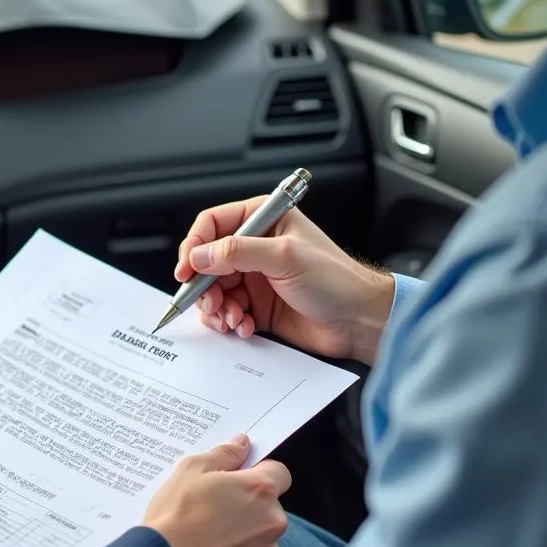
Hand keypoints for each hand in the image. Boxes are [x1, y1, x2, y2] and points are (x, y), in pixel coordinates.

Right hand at [142, 434, 290, 546]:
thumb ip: (223, 455)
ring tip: (209, 538)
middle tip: (214, 509)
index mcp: (259, 490)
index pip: (279, 473)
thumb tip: (242, 444)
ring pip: (261, 539)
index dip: (260, 473)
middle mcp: (272, 522)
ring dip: (244, 536)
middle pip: (269, 508)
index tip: (240, 479)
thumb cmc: (175, 516)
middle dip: (249, 507)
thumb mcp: (191, 470)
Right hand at [175, 197, 395, 364]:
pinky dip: (229, 321)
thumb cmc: (336, 280)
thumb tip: (199, 255)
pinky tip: (244, 326)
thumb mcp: (284, 257)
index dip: (194, 245)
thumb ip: (237, 252)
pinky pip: (227, 311)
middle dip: (204, 285)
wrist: (360, 321)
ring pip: (214, 289)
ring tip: (233, 318)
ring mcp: (255, 277)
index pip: (212, 224)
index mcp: (262, 220)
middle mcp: (255, 247)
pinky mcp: (257, 305)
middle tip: (210, 302)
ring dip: (217, 307)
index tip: (186, 270)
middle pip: (207, 261)